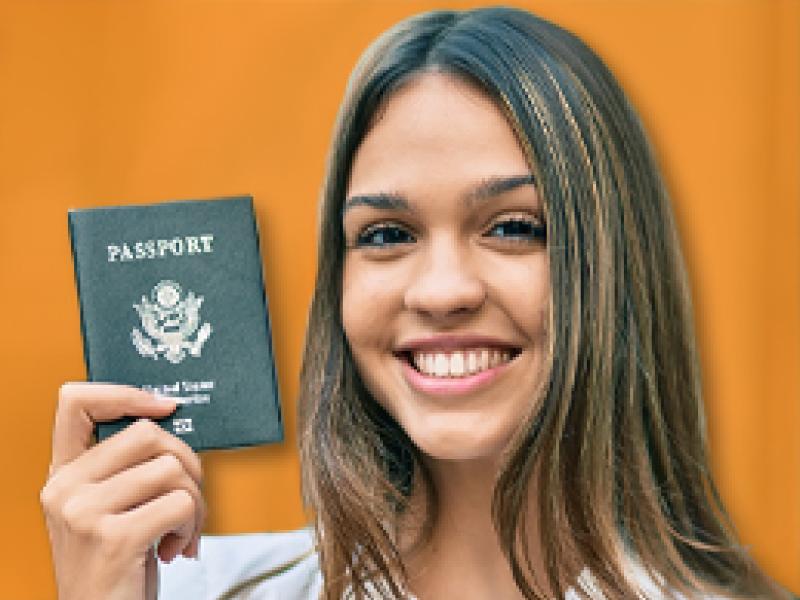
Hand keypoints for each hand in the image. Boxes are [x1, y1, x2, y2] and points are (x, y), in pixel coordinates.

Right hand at [40, 383, 205, 599]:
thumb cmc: (116, 566)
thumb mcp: (106, 510)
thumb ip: (123, 468)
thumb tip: (172, 421)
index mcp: (63, 475)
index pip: (75, 403)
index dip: (125, 393)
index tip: (166, 406)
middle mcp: (65, 489)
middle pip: (147, 434)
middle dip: (186, 462)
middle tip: (187, 496)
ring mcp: (85, 513)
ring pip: (171, 469)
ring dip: (194, 502)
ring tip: (181, 530)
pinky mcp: (113, 538)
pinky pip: (181, 504)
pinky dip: (191, 526)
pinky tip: (174, 548)